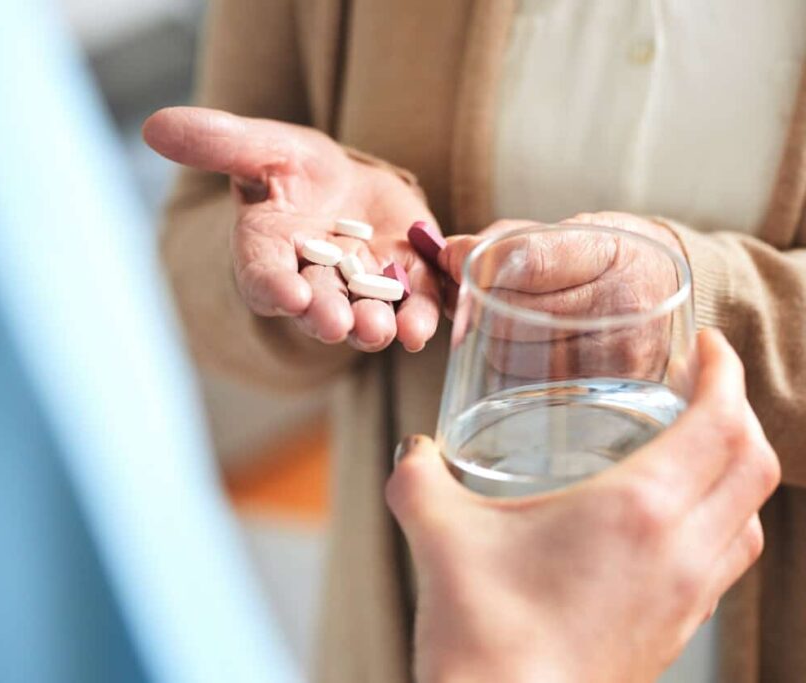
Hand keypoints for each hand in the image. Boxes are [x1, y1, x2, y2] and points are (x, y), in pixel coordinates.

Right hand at [143, 107, 441, 351]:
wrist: (346, 186)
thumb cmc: (294, 170)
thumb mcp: (261, 147)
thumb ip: (219, 144)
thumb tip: (155, 127)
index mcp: (269, 251)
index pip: (264, 275)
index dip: (275, 287)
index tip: (288, 295)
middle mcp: (313, 279)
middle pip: (316, 304)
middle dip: (327, 315)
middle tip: (336, 325)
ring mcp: (360, 288)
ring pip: (365, 313)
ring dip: (374, 325)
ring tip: (383, 331)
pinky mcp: (405, 282)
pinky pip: (412, 305)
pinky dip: (419, 318)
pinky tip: (424, 327)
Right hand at [387, 330, 779, 682]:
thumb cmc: (484, 632)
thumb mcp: (438, 530)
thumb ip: (419, 474)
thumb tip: (414, 450)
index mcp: (640, 508)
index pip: (722, 421)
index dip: (725, 372)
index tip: (706, 346)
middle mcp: (682, 549)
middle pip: (755, 464)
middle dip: (738, 411)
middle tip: (699, 386)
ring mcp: (687, 597)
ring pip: (750, 516)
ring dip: (737, 469)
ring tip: (692, 448)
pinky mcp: (675, 633)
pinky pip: (726, 560)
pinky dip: (721, 521)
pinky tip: (668, 524)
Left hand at [440, 212, 682, 378]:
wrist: (668, 297)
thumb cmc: (607, 259)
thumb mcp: (568, 231)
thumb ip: (504, 241)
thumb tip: (444, 254)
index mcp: (611, 252)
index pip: (528, 260)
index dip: (476, 261)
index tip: (450, 257)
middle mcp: (621, 306)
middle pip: (510, 313)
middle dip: (478, 303)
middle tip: (474, 295)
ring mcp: (617, 356)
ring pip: (510, 353)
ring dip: (490, 338)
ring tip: (506, 321)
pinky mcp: (605, 393)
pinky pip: (525, 385)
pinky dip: (509, 367)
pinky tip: (525, 349)